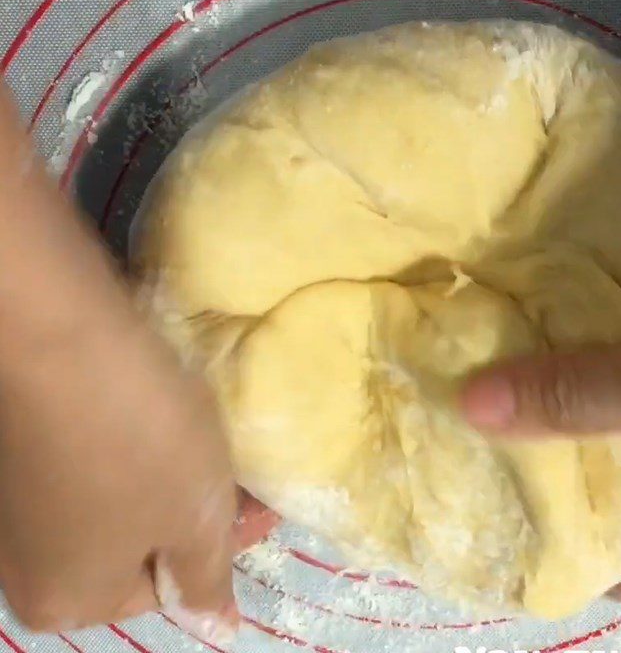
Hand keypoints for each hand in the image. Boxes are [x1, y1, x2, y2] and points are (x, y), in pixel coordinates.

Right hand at [0, 82, 270, 642]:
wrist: (59, 336)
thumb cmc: (139, 441)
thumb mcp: (194, 518)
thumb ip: (205, 580)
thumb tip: (218, 632)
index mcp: (70, 600)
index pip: (169, 588)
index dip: (224, 541)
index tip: (258, 497)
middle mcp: (30, 566)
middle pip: (141, 545)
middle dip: (195, 508)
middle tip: (236, 465)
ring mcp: (19, 506)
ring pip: (118, 502)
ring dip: (166, 474)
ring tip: (199, 432)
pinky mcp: (20, 452)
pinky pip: (92, 463)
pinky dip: (129, 446)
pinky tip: (151, 413)